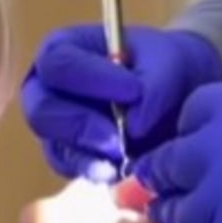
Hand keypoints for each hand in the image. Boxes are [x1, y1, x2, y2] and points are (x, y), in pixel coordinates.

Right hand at [21, 25, 221, 177]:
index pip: (59, 63)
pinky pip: (72, 169)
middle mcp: (47, 89)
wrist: (178, 97)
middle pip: (43, 111)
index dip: (90, 78)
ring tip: (124, 156)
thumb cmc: (162, 68)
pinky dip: (96, 171)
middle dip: (81, 126)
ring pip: (56, 146)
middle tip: (118, 137)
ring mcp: (55, 128)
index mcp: (63, 51)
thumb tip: (133, 125)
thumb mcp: (167, 63)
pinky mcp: (69, 158)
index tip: (133, 91)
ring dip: (89, 155)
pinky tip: (120, 170)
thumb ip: (153, 85)